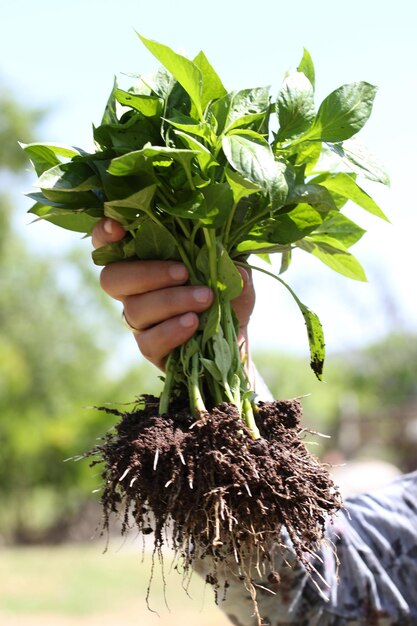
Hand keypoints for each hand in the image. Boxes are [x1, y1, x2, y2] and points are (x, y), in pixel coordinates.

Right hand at [92, 218, 255, 370]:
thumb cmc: (227, 294)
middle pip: (111, 278)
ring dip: (171, 301)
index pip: (108, 245)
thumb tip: (227, 259)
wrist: (237, 338)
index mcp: (145, 262)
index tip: (118, 228)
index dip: (103, 235)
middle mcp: (134, 291)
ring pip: (135, 309)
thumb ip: (227, 258)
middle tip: (183, 272)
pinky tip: (193, 323)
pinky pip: (149, 342)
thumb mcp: (232, 270)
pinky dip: (171, 330)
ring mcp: (140, 322)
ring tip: (205, 299)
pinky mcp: (151, 350)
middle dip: (146, 273)